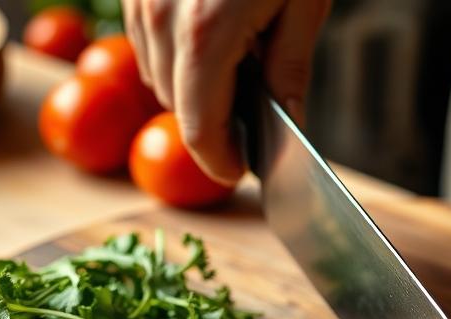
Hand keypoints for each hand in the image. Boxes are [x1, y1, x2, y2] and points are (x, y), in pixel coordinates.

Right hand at [123, 0, 330, 183]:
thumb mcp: (304, 1)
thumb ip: (290, 66)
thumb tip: (290, 120)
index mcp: (205, 32)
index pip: (201, 129)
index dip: (221, 161)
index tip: (240, 170)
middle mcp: (160, 18)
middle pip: (177, 107)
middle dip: (214, 121)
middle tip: (256, 110)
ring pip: (156, 76)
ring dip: (192, 86)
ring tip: (239, 60)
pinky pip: (146, 40)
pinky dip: (174, 52)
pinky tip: (214, 34)